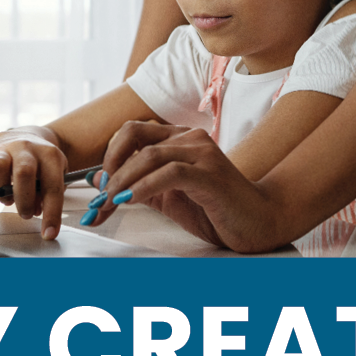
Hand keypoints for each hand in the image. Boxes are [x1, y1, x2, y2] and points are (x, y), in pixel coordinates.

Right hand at [0, 128, 68, 239]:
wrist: (22, 136)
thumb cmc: (39, 162)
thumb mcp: (53, 174)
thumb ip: (47, 194)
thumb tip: (36, 211)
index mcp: (48, 154)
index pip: (52, 186)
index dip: (52, 213)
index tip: (49, 234)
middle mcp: (25, 148)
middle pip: (23, 172)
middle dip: (24, 201)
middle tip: (26, 213)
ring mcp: (2, 150)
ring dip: (2, 192)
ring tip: (8, 199)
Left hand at [85, 122, 280, 252]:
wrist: (258, 223)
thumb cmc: (215, 210)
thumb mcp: (167, 198)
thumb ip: (136, 185)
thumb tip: (98, 179)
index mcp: (179, 139)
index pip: (132, 131)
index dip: (109, 156)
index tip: (100, 187)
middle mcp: (190, 138)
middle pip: (134, 135)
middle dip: (110, 166)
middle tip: (101, 196)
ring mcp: (203, 154)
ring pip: (149, 155)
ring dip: (122, 181)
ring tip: (111, 203)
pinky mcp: (210, 175)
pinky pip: (170, 173)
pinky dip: (144, 187)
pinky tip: (131, 201)